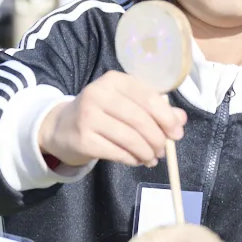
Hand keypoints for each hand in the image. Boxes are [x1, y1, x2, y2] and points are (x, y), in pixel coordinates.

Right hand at [39, 71, 186, 168]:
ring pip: (130, 138)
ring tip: (152, 158)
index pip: (148, 98)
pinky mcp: (83, 139)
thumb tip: (180, 119)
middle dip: (157, 139)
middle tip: (163, 150)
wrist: (61, 127)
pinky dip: (132, 159)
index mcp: (114, 80)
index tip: (177, 134)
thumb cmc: (101, 113)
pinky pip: (117, 152)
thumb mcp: (125, 103)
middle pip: (140, 120)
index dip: (166, 118)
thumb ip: (154, 108)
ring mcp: (88, 117)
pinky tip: (136, 160)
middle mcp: (98, 94)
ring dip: (146, 152)